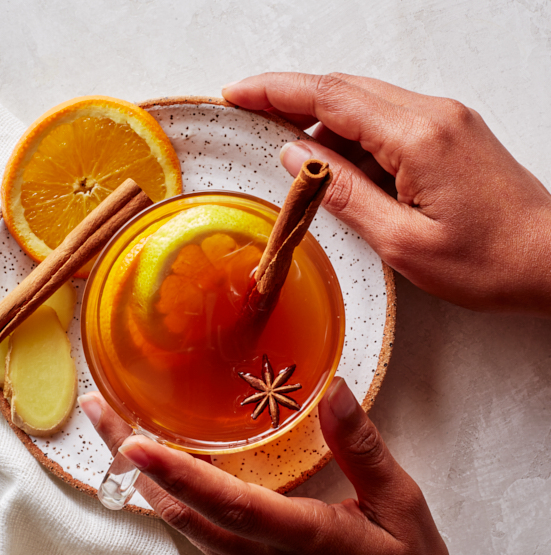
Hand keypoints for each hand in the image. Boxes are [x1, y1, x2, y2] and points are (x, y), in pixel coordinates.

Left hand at [79, 385, 549, 554]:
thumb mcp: (401, 505)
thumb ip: (362, 448)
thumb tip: (335, 391)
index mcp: (303, 539)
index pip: (227, 503)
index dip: (177, 473)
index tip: (131, 443)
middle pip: (183, 511)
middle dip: (133, 463)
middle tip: (100, 415)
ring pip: (185, 527)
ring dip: (147, 483)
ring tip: (119, 438)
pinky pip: (201, 539)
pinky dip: (173, 504)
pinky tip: (165, 481)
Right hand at [223, 73, 550, 315]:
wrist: (550, 259)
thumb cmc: (486, 261)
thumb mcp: (403, 242)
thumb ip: (345, 194)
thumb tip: (297, 157)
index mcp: (418, 137)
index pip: (330, 97)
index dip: (276, 92)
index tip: (238, 93)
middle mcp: (433, 114)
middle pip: (345, 91)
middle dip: (292, 102)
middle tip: (253, 120)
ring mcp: (445, 120)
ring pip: (366, 105)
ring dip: (326, 127)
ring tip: (304, 170)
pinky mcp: (451, 133)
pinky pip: (390, 122)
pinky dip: (357, 139)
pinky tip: (346, 171)